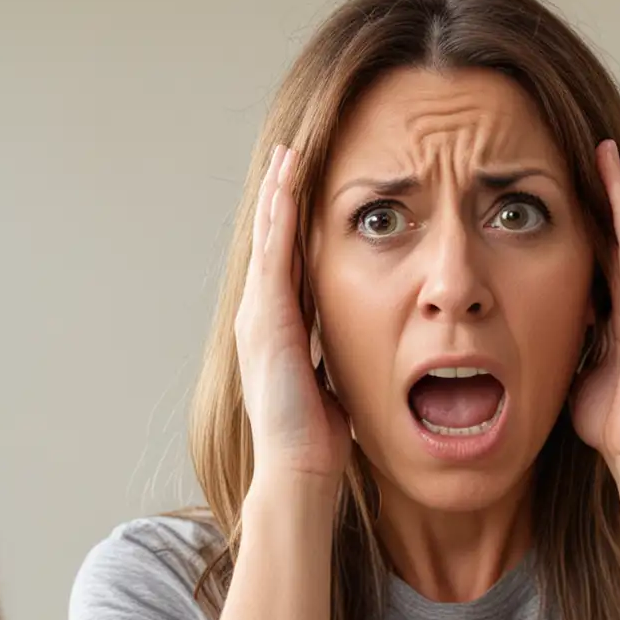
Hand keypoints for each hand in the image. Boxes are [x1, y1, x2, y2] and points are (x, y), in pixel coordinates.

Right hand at [235, 145, 350, 484]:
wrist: (298, 467)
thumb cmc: (317, 436)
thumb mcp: (330, 381)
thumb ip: (334, 355)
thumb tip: (361, 345)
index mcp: (278, 329)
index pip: (286, 262)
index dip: (291, 223)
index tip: (302, 187)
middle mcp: (261, 317)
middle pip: (271, 241)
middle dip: (279, 196)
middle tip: (288, 152)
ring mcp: (259, 317)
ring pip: (268, 240)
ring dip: (277, 195)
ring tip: (286, 155)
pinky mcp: (267, 322)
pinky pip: (273, 258)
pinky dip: (279, 220)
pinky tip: (287, 189)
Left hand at [570, 141, 619, 473]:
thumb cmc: (611, 424)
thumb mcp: (576, 376)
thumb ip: (564, 354)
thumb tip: (534, 350)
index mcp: (619, 316)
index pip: (597, 260)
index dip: (581, 228)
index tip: (559, 199)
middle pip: (612, 235)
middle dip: (595, 199)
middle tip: (575, 154)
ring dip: (609, 185)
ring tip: (594, 145)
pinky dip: (619, 198)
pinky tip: (606, 165)